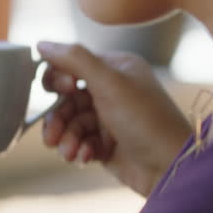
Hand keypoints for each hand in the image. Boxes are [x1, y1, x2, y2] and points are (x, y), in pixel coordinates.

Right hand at [37, 41, 192, 196]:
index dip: (59, 78)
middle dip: (57, 118)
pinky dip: (79, 150)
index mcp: (115, 68)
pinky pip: (79, 142)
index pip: (71, 64)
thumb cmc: (145, 120)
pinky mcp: (106, 144)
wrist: (170, 168)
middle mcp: (111, 90)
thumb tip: (41, 44)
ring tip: (69, 153)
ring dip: (66, 138)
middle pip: (65, 98)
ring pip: (69, 123)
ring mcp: (108, 118)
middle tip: (52, 135)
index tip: (64, 90)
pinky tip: (86, 158)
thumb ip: (75, 59)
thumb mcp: (110, 83)